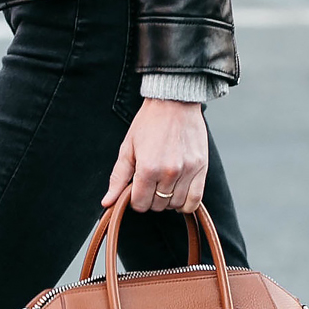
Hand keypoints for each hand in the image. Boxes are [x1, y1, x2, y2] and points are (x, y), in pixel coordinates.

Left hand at [102, 99, 208, 213]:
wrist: (173, 103)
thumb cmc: (149, 123)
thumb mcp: (127, 149)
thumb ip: (118, 178)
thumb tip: (107, 202)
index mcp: (148, 168)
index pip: (140, 204)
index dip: (135, 200)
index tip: (136, 190)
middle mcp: (169, 172)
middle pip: (157, 205)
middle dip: (150, 199)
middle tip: (149, 184)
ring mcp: (187, 171)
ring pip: (175, 204)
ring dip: (167, 200)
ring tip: (163, 185)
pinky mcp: (201, 168)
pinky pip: (195, 200)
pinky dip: (186, 203)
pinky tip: (178, 194)